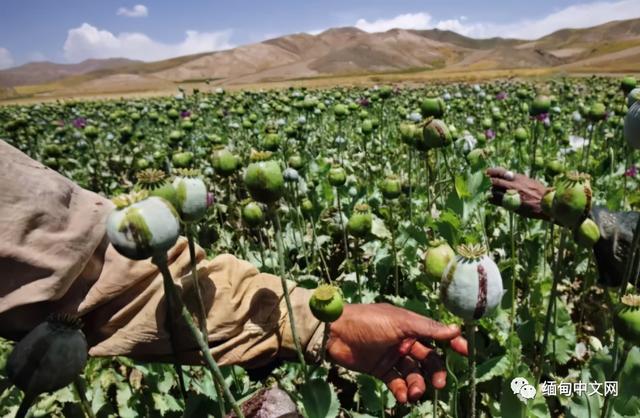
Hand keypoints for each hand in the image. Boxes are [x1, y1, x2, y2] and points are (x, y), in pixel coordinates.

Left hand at [326, 304, 467, 403]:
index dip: (451, 342)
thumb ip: (428, 328)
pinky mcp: (380, 370)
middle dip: (435, 372)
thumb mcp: (400, 322)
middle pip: (428, 358)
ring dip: (418, 384)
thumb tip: (456, 329)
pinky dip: (402, 390)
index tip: (465, 353)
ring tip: (414, 393)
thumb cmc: (368, 321)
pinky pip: (397, 383)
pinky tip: (403, 396)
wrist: (335, 333)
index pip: (436, 334)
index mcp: (409, 324)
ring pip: (414, 373)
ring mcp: (392, 356)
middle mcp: (403, 340)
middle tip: (438, 384)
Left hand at [486, 167, 549, 219]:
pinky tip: (488, 199)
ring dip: (488, 191)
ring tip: (485, 191)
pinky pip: (496, 201)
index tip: (485, 171)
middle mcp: (512, 185)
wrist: (546, 204)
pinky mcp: (510, 204)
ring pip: (493, 191)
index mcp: (517, 177)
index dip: (491, 172)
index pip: (500, 172)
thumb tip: (507, 176)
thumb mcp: (528, 181)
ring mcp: (511, 195)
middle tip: (480, 182)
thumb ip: (517, 179)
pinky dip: (491, 199)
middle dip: (487, 181)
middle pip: (494, 181)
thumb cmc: (539, 192)